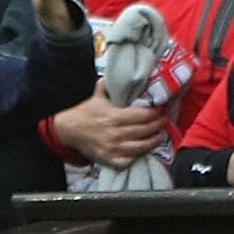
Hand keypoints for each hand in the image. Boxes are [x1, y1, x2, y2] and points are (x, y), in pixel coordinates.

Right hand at [51, 86, 168, 167]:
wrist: (68, 130)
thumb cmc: (85, 112)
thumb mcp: (97, 96)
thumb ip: (108, 85)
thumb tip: (118, 73)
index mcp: (113, 116)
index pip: (142, 115)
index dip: (155, 113)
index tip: (161, 110)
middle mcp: (114, 133)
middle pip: (144, 131)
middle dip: (158, 126)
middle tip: (165, 121)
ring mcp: (112, 148)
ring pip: (141, 147)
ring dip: (154, 141)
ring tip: (161, 135)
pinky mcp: (109, 159)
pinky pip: (129, 161)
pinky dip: (139, 156)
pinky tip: (145, 149)